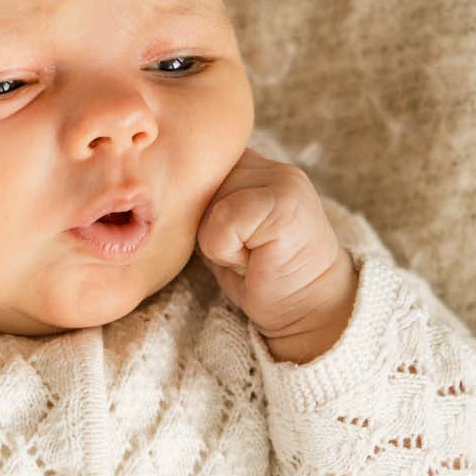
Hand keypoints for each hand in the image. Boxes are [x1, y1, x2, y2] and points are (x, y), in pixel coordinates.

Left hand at [194, 146, 357, 361]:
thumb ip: (209, 201)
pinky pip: (222, 221)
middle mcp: (272, 166)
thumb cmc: (261, 275)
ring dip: (217, 242)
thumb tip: (167, 192)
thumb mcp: (227, 229)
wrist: (308, 309)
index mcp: (256, 167)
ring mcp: (282, 181)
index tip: (234, 241)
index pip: (198, 170)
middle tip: (246, 251)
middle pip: (199, 186)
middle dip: (208, 227)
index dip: (199, 212)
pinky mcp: (282, 204)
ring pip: (208, 205)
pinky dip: (226, 251)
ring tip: (251, 255)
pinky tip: (254, 261)